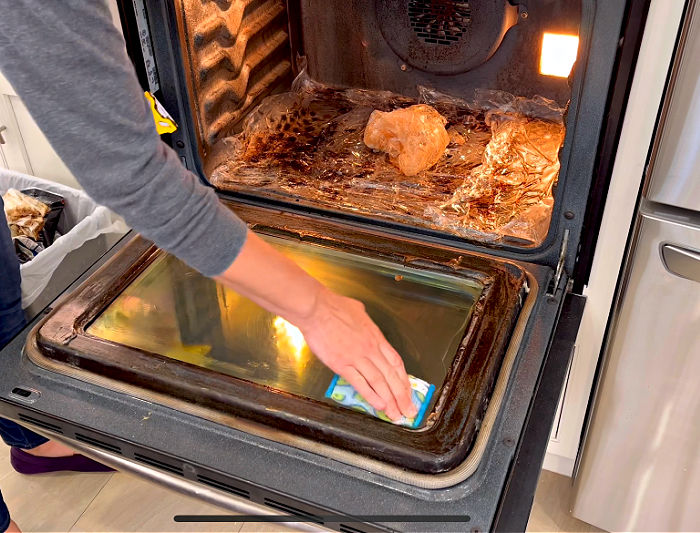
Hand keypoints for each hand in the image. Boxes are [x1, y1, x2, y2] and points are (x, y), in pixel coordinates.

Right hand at [215, 231, 416, 419]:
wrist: (317, 308)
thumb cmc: (334, 306)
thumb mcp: (358, 309)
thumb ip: (364, 319)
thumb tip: (363, 317)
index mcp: (376, 337)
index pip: (396, 362)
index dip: (404, 379)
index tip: (408, 391)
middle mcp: (370, 349)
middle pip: (391, 376)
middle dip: (402, 396)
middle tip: (408, 410)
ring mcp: (357, 357)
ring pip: (379, 382)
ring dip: (390, 400)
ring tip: (396, 414)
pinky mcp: (341, 364)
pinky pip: (360, 383)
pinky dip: (371, 396)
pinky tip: (379, 406)